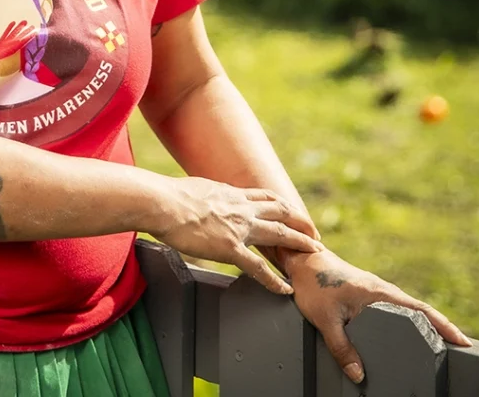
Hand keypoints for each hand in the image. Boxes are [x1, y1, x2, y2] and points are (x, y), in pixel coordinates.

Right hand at [155, 178, 321, 296]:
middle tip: (315, 233)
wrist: (163, 203)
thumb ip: (208, 196)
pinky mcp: (229, 248)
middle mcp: (240, 208)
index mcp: (231, 194)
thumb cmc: (169, 196)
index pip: (265, 197)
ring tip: (315, 252)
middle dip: (301, 221)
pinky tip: (284, 289)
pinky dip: (274, 280)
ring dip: (300, 243)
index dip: (282, 206)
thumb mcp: (196, 189)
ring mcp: (238, 228)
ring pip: (279, 234)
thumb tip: (204, 198)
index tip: (292, 212)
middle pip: (281, 211)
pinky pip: (258, 267)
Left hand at [280, 248, 470, 383]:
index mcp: (379, 292)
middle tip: (459, 348)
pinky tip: (409, 332)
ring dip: (424, 323)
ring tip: (439, 345)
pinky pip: (394, 307)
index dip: (442, 325)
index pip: (419, 309)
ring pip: (407, 308)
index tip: (462, 340)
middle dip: (440, 327)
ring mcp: (375, 290)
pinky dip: (408, 319)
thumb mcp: (325, 319)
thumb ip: (342, 348)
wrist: (300, 260)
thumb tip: (359, 375)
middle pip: (419, 310)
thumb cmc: (313, 284)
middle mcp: (381, 289)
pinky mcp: (367, 292)